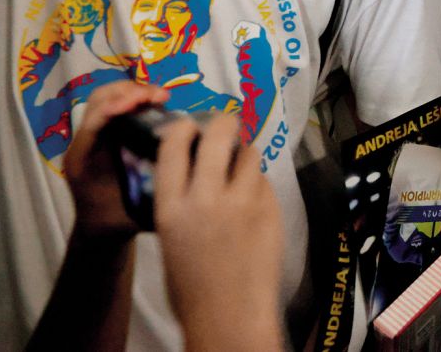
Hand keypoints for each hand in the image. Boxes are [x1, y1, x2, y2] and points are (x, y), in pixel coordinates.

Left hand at [64, 81, 170, 240]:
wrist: (100, 230)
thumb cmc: (117, 221)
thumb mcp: (137, 210)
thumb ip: (155, 189)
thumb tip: (186, 166)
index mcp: (83, 160)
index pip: (95, 121)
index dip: (118, 106)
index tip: (146, 101)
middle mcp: (83, 143)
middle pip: (99, 100)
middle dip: (129, 91)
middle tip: (161, 96)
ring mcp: (92, 136)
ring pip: (107, 98)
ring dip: (134, 92)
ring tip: (161, 97)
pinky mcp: (104, 134)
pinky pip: (116, 106)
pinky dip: (136, 100)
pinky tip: (157, 105)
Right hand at [153, 113, 283, 349]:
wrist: (229, 316)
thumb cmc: (191, 285)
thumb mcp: (170, 237)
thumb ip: (180, 200)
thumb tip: (192, 168)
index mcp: (172, 207)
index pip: (174, 144)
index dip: (182, 128)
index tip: (188, 126)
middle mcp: (207, 197)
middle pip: (219, 133)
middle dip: (223, 124)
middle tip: (225, 128)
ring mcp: (243, 201)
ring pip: (250, 153)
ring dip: (244, 154)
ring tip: (240, 167)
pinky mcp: (270, 209)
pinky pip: (264, 181)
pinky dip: (257, 183)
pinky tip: (252, 199)